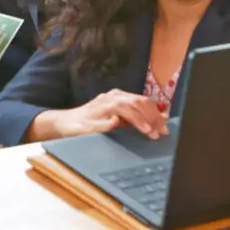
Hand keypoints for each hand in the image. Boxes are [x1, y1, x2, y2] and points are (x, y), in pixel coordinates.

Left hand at [52, 90, 168, 139]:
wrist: (66, 121)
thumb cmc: (76, 127)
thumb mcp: (85, 130)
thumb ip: (101, 126)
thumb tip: (117, 122)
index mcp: (107, 103)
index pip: (130, 110)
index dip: (142, 122)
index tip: (151, 133)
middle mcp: (113, 96)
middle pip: (140, 103)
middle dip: (153, 117)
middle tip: (163, 132)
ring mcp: (117, 96)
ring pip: (142, 100)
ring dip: (154, 114)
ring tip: (164, 128)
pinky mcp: (119, 98)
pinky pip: (138, 101)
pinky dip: (150, 110)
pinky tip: (159, 118)